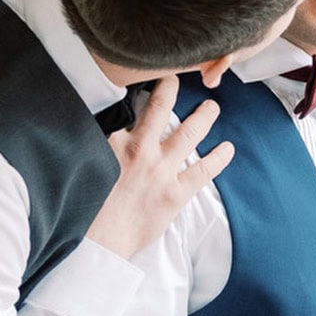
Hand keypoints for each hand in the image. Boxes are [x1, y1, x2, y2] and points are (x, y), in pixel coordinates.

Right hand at [84, 78, 233, 258]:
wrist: (98, 241)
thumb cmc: (88, 207)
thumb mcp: (87, 164)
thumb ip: (100, 143)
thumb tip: (106, 126)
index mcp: (114, 141)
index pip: (127, 105)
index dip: (140, 88)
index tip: (148, 74)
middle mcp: (140, 150)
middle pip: (161, 108)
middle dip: (173, 88)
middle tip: (181, 77)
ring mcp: (161, 171)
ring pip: (189, 133)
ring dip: (203, 116)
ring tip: (212, 107)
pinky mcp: (175, 193)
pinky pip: (203, 171)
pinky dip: (218, 158)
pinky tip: (227, 148)